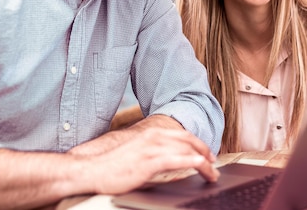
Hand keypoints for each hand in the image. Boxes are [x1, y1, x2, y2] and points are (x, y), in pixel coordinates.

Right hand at [75, 127, 218, 194]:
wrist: (92, 170)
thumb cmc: (111, 167)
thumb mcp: (136, 155)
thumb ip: (152, 155)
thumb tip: (167, 163)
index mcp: (149, 134)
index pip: (181, 134)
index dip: (198, 144)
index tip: (206, 154)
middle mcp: (153, 137)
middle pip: (188, 140)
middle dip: (205, 151)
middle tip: (214, 163)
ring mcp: (152, 148)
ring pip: (187, 151)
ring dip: (204, 162)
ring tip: (212, 173)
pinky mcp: (150, 162)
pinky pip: (179, 160)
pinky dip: (194, 163)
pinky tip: (202, 167)